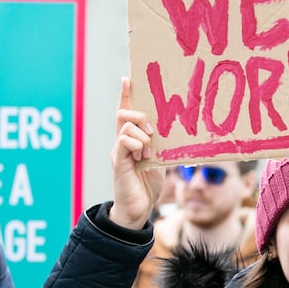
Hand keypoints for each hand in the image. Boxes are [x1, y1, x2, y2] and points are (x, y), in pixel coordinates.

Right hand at [108, 77, 163, 229]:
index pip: (125, 113)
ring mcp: (118, 151)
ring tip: (149, 154)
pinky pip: (125, 141)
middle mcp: (121, 143)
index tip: (128, 78)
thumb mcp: (159, 159)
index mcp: (132, 140)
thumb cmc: (148, 185)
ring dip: (143, 137)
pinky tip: (143, 159)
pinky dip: (138, 146)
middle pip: (124, 114)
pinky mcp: (118, 161)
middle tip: (153, 132)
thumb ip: (160, 145)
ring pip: (127, 127)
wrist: (138, 208)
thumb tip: (170, 130)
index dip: (126, 96)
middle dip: (140, 115)